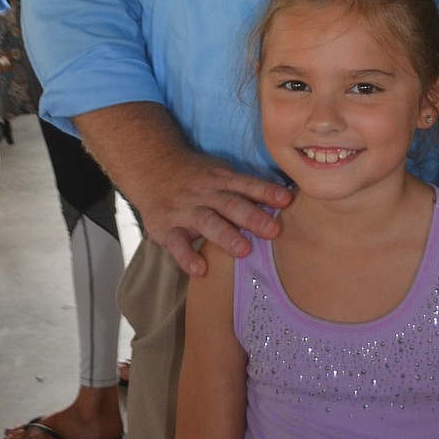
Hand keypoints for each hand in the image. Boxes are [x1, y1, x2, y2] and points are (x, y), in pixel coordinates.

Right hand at [152, 154, 291, 275]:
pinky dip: (187, 257)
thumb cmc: (196, 177)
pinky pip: (176, 244)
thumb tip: (284, 197)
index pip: (247, 184)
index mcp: (221, 180)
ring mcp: (185, 210)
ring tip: (244, 251)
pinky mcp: (167, 228)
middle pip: (230, 204)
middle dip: (252, 217)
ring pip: (207, 222)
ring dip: (225, 236)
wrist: (152, 169)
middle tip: (274, 231)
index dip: (266, 191)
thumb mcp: (220, 174)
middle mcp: (205, 193)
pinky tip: (200, 270)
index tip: (287, 200)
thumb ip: (245, 187)